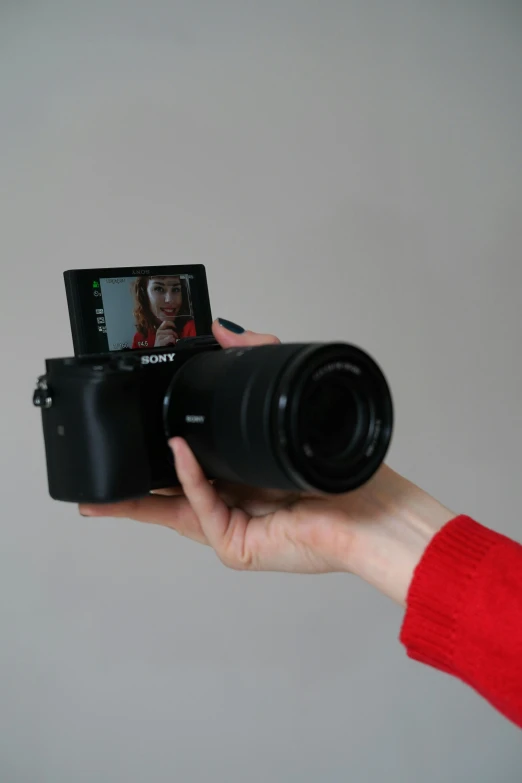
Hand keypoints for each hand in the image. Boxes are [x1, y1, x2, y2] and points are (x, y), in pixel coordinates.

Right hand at [80, 319, 454, 604]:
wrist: (371, 511)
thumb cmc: (339, 471)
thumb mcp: (286, 410)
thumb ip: (256, 367)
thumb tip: (226, 332)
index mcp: (241, 478)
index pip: (192, 470)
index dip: (161, 459)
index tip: (137, 440)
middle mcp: (234, 505)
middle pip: (170, 498)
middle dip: (131, 491)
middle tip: (96, 484)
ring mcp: (233, 527)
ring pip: (172, 512)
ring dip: (137, 498)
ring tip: (102, 490)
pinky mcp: (237, 545)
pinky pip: (202, 508)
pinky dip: (188, 478)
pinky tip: (178, 453)